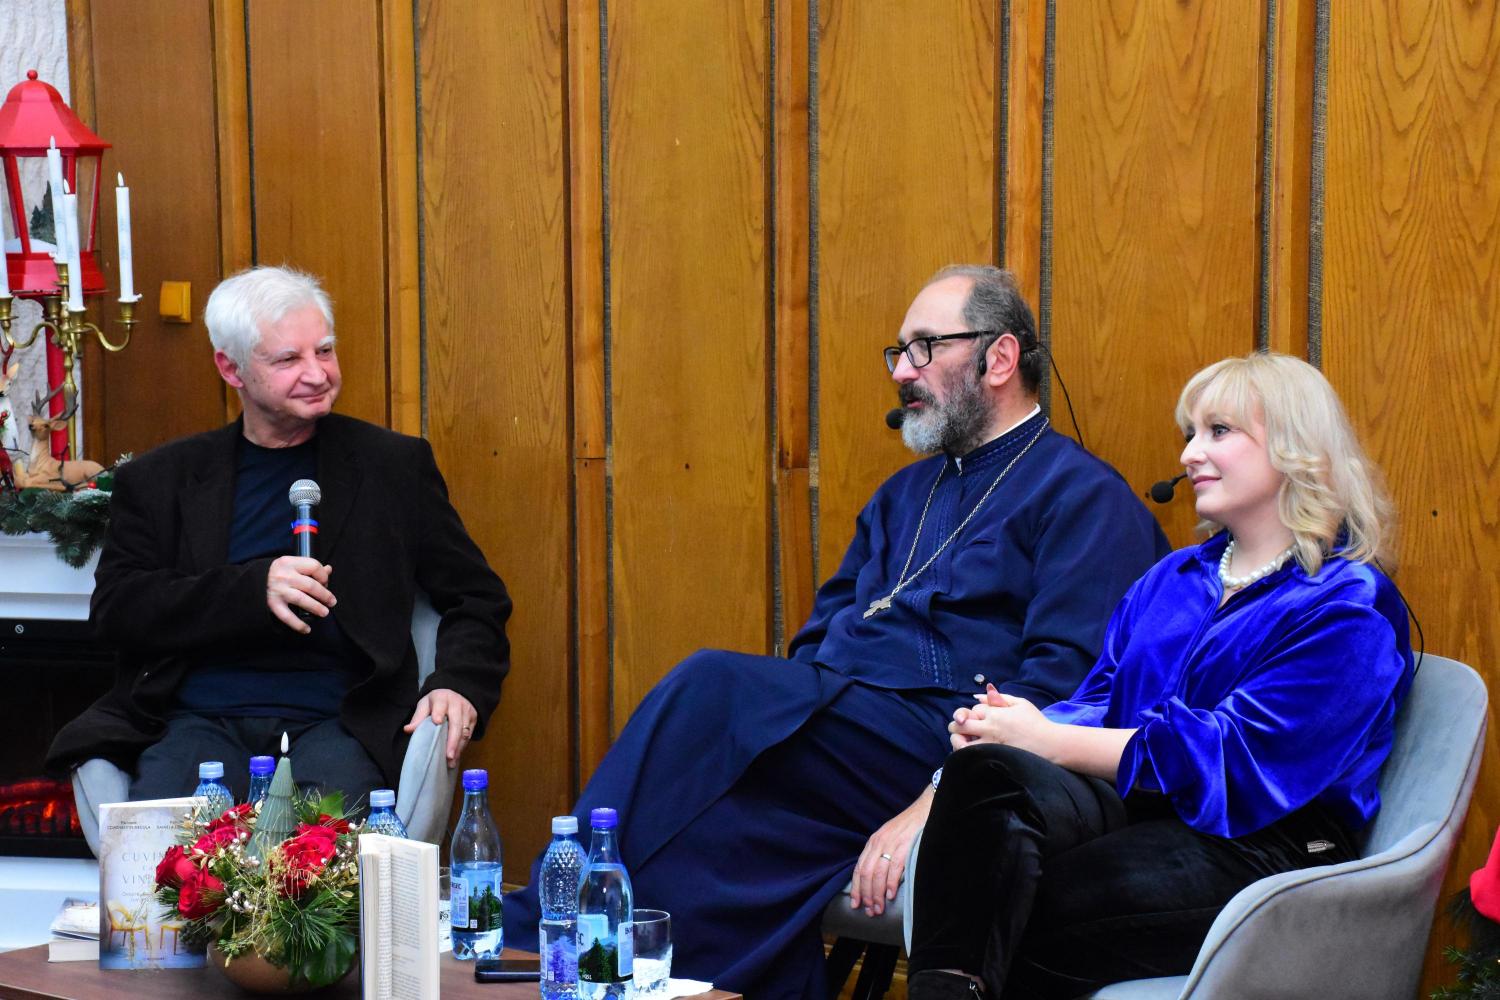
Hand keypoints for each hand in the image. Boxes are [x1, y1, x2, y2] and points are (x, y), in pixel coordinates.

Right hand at [266, 556, 334, 632]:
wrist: (252, 581)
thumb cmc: (277, 573)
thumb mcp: (291, 565)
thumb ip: (308, 567)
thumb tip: (328, 569)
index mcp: (289, 562)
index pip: (313, 566)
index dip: (323, 576)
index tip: (326, 583)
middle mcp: (283, 575)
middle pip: (310, 585)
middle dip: (324, 595)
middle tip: (332, 602)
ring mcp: (277, 590)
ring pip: (301, 599)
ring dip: (316, 607)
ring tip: (324, 612)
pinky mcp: (272, 604)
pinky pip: (287, 616)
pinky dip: (298, 624)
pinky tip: (307, 629)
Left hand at [405, 689, 478, 764]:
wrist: (456, 694)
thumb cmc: (436, 702)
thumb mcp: (425, 705)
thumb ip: (418, 717)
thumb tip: (408, 730)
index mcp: (442, 698)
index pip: (441, 705)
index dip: (439, 713)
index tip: (436, 722)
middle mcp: (457, 704)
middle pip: (456, 723)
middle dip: (453, 740)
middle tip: (448, 756)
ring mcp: (467, 712)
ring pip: (464, 731)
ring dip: (458, 747)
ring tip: (451, 761)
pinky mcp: (474, 719)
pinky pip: (469, 735)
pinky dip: (462, 747)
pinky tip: (456, 757)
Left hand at [851, 786, 933, 915]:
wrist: (925, 808)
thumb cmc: (909, 827)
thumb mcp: (889, 838)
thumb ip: (881, 854)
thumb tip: (876, 880)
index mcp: (873, 842)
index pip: (859, 868)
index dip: (856, 888)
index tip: (856, 904)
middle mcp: (878, 842)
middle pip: (866, 873)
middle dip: (866, 895)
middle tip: (870, 911)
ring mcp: (891, 843)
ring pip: (878, 873)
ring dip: (877, 894)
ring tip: (879, 907)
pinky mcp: (905, 845)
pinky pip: (894, 867)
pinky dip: (890, 883)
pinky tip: (890, 895)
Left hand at [948, 684, 1052, 755]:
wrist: (1050, 745)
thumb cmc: (1036, 722)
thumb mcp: (1020, 703)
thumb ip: (999, 698)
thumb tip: (978, 696)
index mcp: (995, 714)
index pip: (972, 710)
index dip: (973, 713)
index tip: (979, 718)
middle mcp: (989, 729)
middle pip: (959, 725)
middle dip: (956, 725)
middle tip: (960, 729)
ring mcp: (989, 746)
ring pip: (960, 744)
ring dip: (957, 741)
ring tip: (961, 741)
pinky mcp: (992, 759)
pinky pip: (970, 758)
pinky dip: (964, 754)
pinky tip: (970, 753)